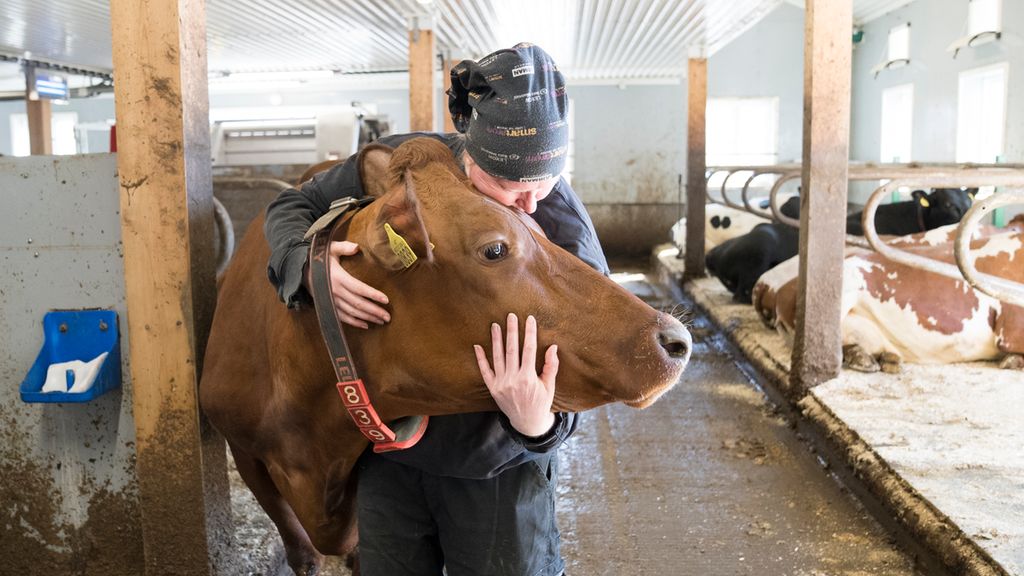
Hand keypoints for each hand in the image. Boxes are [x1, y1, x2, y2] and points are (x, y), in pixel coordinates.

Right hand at [305, 241, 389, 328]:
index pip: (359, 288)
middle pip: (358, 304)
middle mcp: (335, 291)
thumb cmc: (320, 258)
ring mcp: (331, 300)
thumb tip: (357, 247)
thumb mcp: (331, 248)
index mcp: (338, 277)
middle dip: (374, 311)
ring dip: (367, 318)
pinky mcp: (328, 306)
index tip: (386, 300)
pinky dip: (354, 322)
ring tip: (381, 321)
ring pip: (352, 313)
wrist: (301, 269)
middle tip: (388, 316)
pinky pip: (342, 317)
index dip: (373, 295)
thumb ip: (344, 247)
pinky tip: (365, 325)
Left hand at [474, 314, 558, 436]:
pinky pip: (485, 371)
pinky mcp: (493, 389)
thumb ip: (551, 366)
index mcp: (529, 378)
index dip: (529, 333)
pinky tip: (477, 346)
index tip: (529, 319)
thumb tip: (553, 347)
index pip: (529, 350)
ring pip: (497, 357)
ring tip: (495, 325)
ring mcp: (501, 384)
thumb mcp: (549, 386)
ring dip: (496, 340)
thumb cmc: (541, 402)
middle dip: (512, 331)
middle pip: (512, 350)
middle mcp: (513, 380)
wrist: (527, 423)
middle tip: (510, 315)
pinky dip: (480, 359)